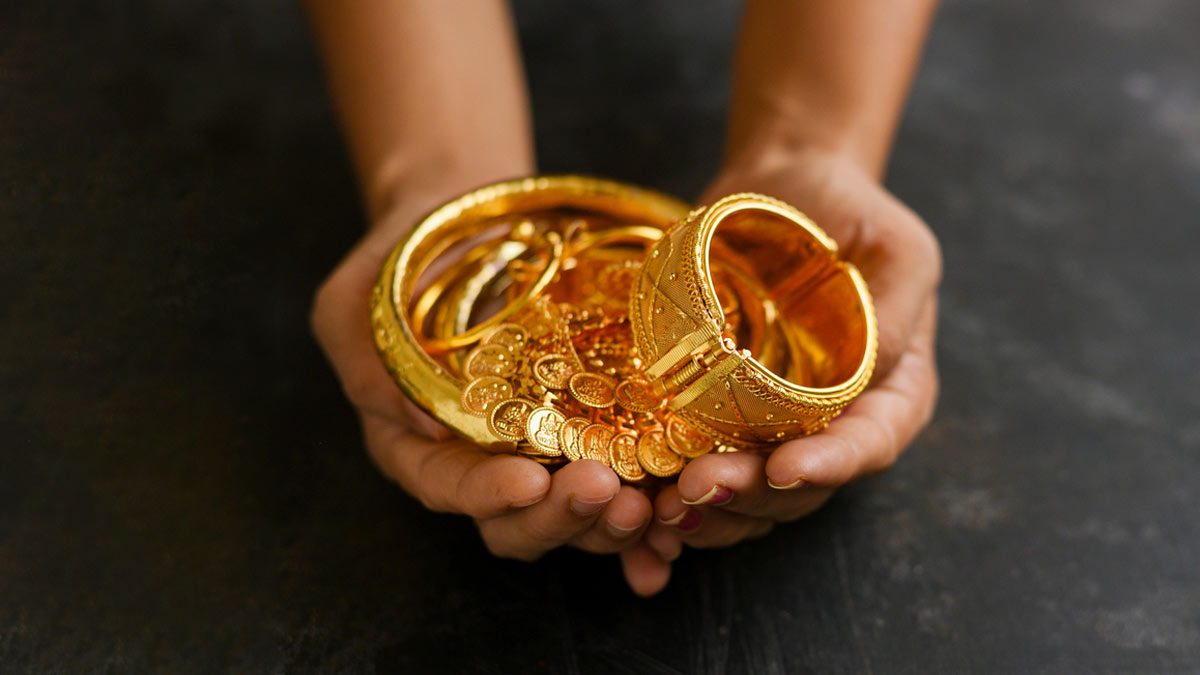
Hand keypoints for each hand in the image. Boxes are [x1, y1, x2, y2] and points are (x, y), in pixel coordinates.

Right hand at [311, 186, 662, 593]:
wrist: (470, 223)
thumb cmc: (402, 258)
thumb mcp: (353, 298)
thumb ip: (362, 358)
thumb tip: (406, 417)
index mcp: (414, 444)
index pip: (444, 485)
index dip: (484, 494)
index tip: (527, 483)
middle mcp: (477, 463)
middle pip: (515, 521)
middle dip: (561, 516)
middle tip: (607, 491)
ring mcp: (540, 455)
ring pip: (573, 515)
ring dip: (610, 522)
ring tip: (650, 502)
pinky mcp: (591, 435)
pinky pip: (622, 486)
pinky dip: (650, 515)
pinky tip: (676, 519)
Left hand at [646, 148, 941, 558]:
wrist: (783, 190)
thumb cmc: (853, 213)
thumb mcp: (898, 248)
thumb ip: (896, 308)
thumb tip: (877, 366)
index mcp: (890, 395)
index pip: (868, 444)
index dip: (828, 466)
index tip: (783, 470)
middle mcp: (833, 425)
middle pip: (797, 486)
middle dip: (748, 496)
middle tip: (696, 489)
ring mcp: (773, 428)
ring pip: (747, 495)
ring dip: (706, 510)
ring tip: (662, 510)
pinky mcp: (720, 417)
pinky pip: (700, 468)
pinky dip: (671, 492)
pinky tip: (640, 501)